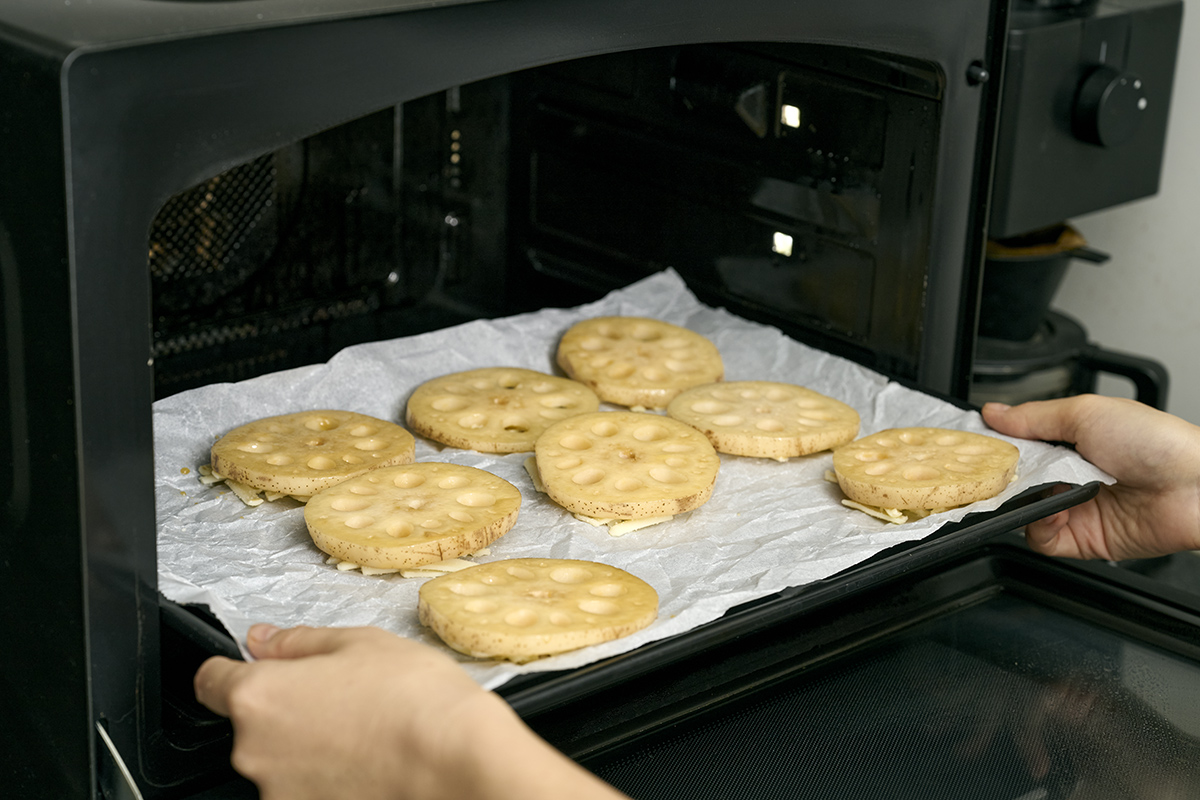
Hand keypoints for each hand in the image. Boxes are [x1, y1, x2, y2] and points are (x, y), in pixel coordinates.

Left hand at [195, 624, 626, 799]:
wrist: (456, 761)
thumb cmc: (414, 698)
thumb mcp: (359, 643)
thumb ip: (298, 641)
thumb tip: (262, 639)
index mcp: (259, 696)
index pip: (209, 680)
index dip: (231, 668)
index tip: (257, 665)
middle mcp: (255, 752)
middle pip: (251, 724)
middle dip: (286, 708)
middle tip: (340, 694)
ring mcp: (280, 793)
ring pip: (280, 760)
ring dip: (307, 745)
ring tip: (363, 729)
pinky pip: (304, 788)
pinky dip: (326, 776)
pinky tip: (367, 759)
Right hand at [982, 395, 1199, 560]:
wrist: (1196, 487)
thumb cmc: (1155, 442)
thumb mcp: (1086, 413)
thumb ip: (1034, 416)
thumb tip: (994, 413)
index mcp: (1070, 441)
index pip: (1018, 444)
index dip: (997, 446)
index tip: (978, 446)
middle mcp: (1070, 474)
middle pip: (1015, 480)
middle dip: (1004, 476)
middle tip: (1004, 471)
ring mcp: (1075, 508)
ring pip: (1022, 511)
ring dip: (1023, 502)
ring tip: (1042, 490)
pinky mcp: (1082, 539)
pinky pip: (1040, 539)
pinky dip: (1039, 527)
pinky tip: (1055, 512)